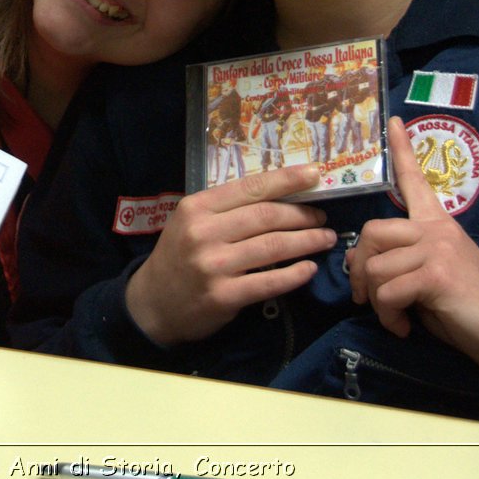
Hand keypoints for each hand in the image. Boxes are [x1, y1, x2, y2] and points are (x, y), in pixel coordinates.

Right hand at [125, 163, 335, 346]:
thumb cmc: (179, 256)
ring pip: (273, 246)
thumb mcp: (192, 222)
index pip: (250, 187)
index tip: (315, 174)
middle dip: (303, 215)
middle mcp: (204, 232)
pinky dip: (295, 274)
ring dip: (307, 242)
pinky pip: (269, 282)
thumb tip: (281, 196)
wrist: (153, 303)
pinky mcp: (223, 295)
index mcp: (197, 207)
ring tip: (325, 239)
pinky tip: (309, 269)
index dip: (287, 180)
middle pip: (266, 216)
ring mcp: (213, 265)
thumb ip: (227, 210)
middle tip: (322, 218)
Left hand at [346, 118, 478, 389]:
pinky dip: (389, 316)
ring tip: (396, 318)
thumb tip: (366, 267)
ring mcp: (438, 249)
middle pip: (371, 231)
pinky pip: (388, 291)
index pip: (415, 181)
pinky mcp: (438, 274)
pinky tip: (405, 327)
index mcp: (438, 225)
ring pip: (375, 266)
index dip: (402, 151)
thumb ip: (405, 263)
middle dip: (359, 269)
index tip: (392, 121)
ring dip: (376, 301)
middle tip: (367, 297)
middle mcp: (436, 230)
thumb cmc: (472, 308)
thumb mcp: (432, 278)